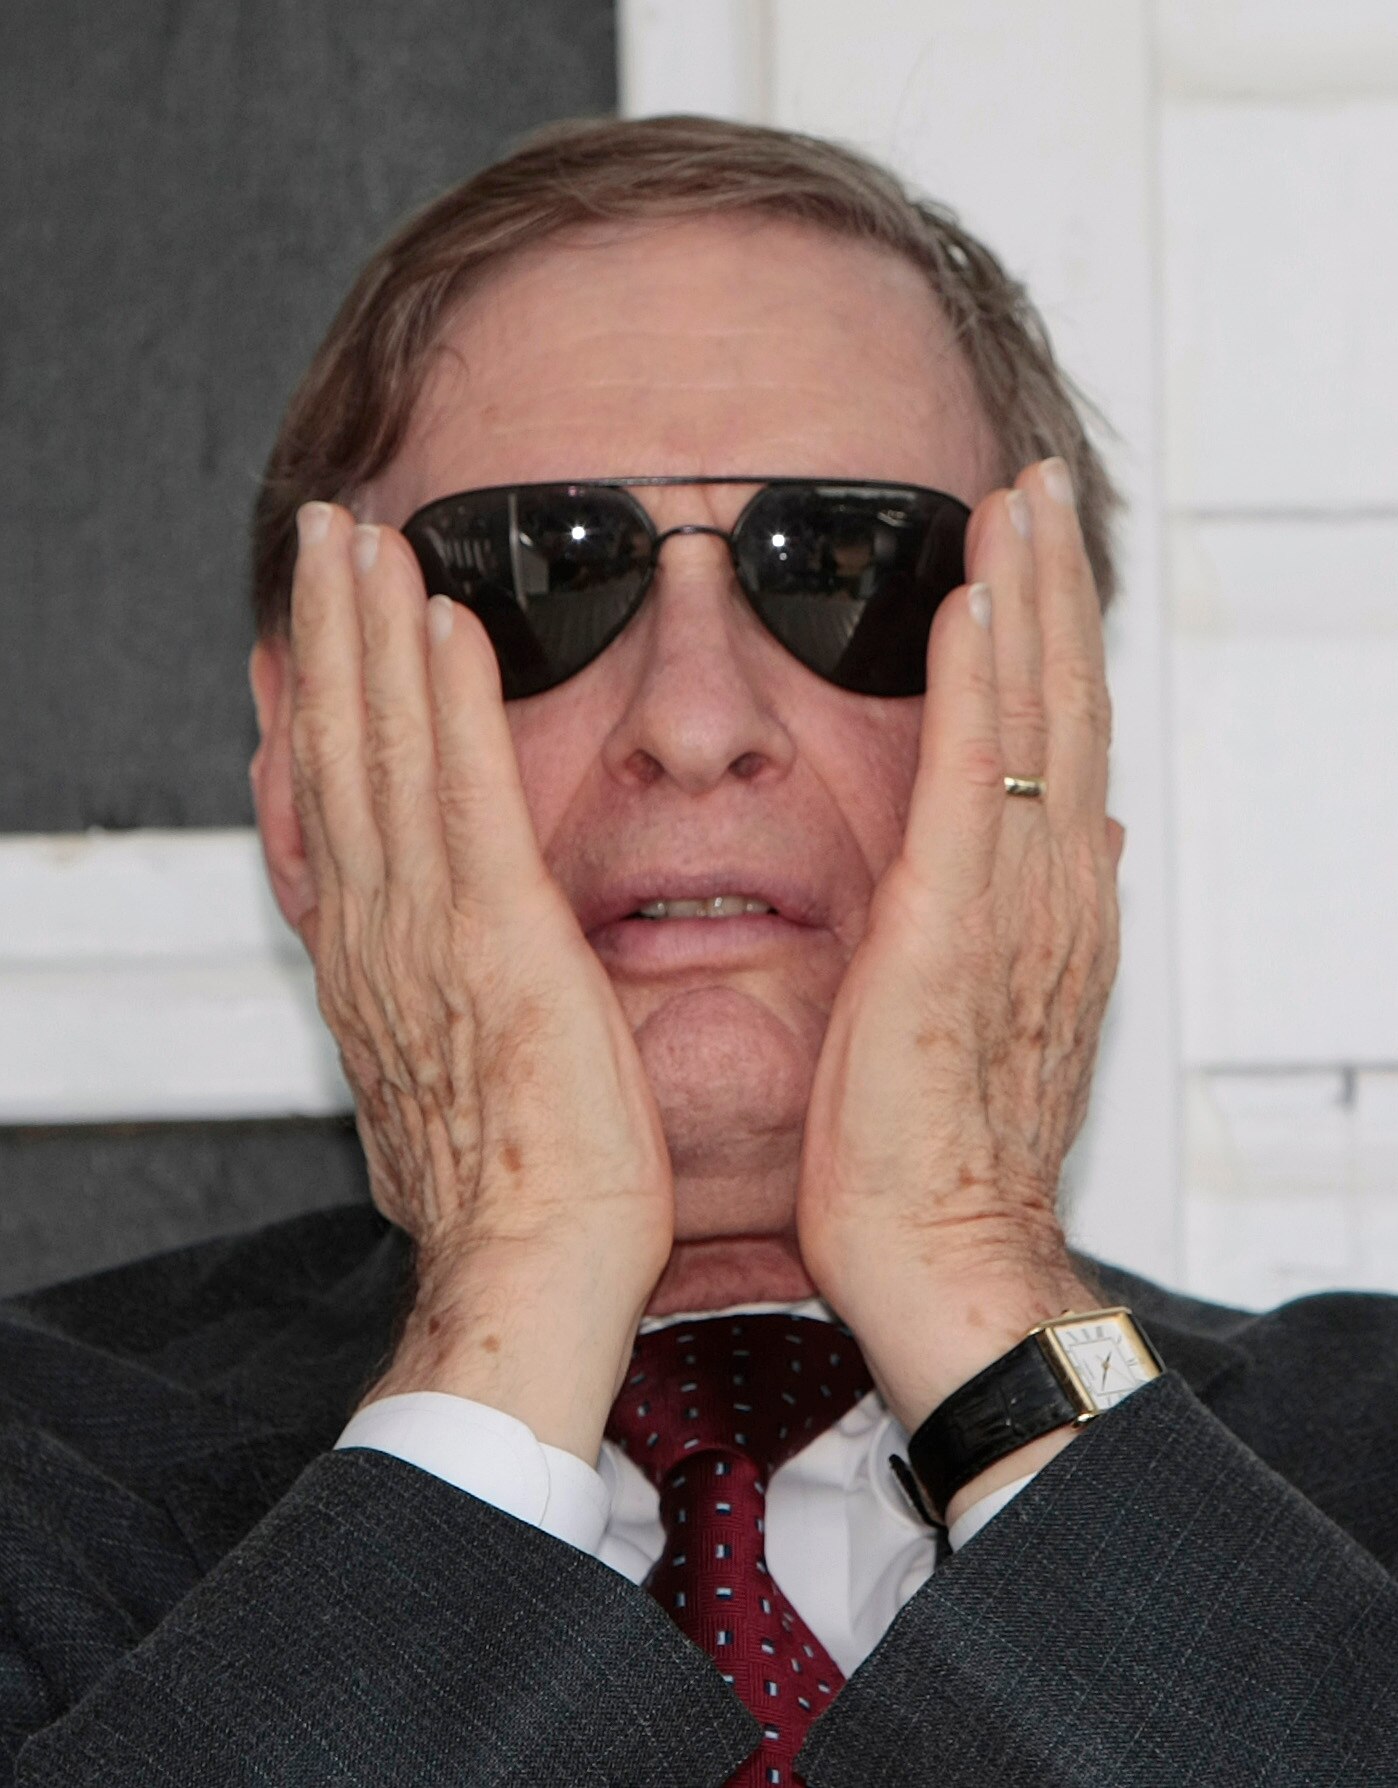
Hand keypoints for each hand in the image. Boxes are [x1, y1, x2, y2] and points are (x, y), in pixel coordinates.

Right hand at [287, 504, 673, 1456]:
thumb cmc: (513, 1199)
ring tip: (362, 544)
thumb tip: (433, 984)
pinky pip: (464, 790)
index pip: (335, 806)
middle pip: (339, 752)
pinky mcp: (499, 936)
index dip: (318, 705)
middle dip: (328, 635)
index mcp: (377, 965)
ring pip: (383, 750)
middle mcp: (382, 933)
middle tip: (323, 540)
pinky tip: (442, 624)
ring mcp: (431, 929)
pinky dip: (447, 701)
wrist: (529, 1274)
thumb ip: (428, 1010)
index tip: (313, 632)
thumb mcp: (445, 1086)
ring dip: (369, 633)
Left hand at [794, 459, 1120, 1446]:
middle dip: (1054, 585)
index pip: (1063, 741)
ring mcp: (1011, 905)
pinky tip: (974, 603)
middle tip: (1038, 486)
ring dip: (1029, 599)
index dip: (1056, 639)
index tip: (1038, 552)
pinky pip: (974, 779)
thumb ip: (1042, 910)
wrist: (943, 1253)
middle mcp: (1049, 889)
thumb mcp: (1005, 1012)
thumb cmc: (948, 1151)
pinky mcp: (950, 930)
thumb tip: (1080, 833)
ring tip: (1018, 503)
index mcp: (1050, 907)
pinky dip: (981, 684)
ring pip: (1035, 719)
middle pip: (1065, 704)